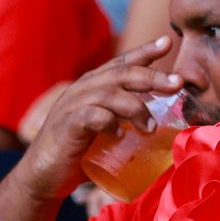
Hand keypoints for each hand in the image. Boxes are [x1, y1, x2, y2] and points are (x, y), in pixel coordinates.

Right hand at [11, 39, 184, 202]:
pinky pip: (90, 116)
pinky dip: (108, 122)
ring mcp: (72, 106)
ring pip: (109, 93)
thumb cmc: (78, 154)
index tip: (167, 42)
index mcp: (93, 86)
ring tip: (150, 127)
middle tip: (177, 83)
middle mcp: (83, 90)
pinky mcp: (66, 126)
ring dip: (135, 108)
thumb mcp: (105, 132)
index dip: (144, 50)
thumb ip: (125, 123)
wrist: (42, 178)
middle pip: (121, 73)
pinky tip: (119, 135)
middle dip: (152, 75)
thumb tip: (163, 130)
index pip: (122, 62)